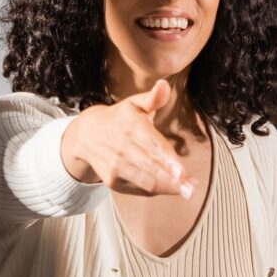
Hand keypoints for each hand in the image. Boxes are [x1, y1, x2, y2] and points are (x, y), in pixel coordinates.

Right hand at [62, 79, 193, 196]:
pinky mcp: (113, 181)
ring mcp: (116, 166)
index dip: (168, 159)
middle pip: (151, 167)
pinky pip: (139, 189)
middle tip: (191, 189)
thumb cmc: (119, 118)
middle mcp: (123, 148)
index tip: (182, 171)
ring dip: (168, 188)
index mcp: (132, 127)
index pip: (153, 145)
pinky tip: (171, 188)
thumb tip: (164, 85)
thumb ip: (153, 98)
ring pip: (146, 182)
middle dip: (172, 180)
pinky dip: (156, 190)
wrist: (85, 135)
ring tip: (188, 191)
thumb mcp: (135, 104)